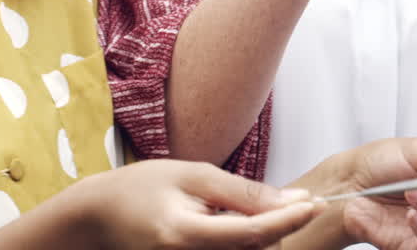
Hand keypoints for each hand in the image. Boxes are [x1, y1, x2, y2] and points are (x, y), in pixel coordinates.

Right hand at [78, 159, 317, 249]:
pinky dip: (248, 239)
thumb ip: (242, 191)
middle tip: (302, 202)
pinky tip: (248, 220)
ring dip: (268, 233)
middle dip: (284, 227)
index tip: (318, 202)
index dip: (289, 219)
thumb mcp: (194, 175)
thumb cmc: (142, 188)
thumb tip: (291, 199)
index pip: (253, 233)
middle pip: (255, 249)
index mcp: (186, 236)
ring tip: (274, 208)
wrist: (99, 217)